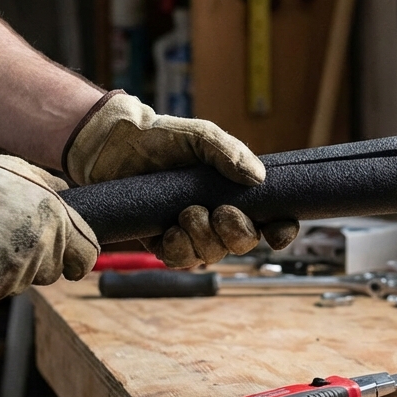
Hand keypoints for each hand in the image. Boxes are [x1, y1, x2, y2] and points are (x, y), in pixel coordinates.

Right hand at [0, 128, 99, 308]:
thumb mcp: (26, 172)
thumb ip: (52, 188)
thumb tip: (67, 191)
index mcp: (59, 223)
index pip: (86, 257)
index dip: (78, 261)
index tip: (72, 265)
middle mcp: (43, 250)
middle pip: (52, 273)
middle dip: (38, 263)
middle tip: (10, 244)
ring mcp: (15, 273)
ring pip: (21, 284)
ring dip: (8, 273)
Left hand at [63, 91, 298, 266]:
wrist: (115, 146)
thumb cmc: (162, 137)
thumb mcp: (201, 137)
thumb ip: (231, 153)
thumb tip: (258, 178)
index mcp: (235, 193)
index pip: (271, 220)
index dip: (281, 231)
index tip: (279, 230)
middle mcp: (218, 216)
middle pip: (244, 243)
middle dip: (237, 232)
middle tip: (220, 212)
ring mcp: (192, 231)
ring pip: (212, 255)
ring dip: (204, 238)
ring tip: (187, 212)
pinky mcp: (163, 242)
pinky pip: (181, 260)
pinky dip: (179, 248)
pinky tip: (170, 229)